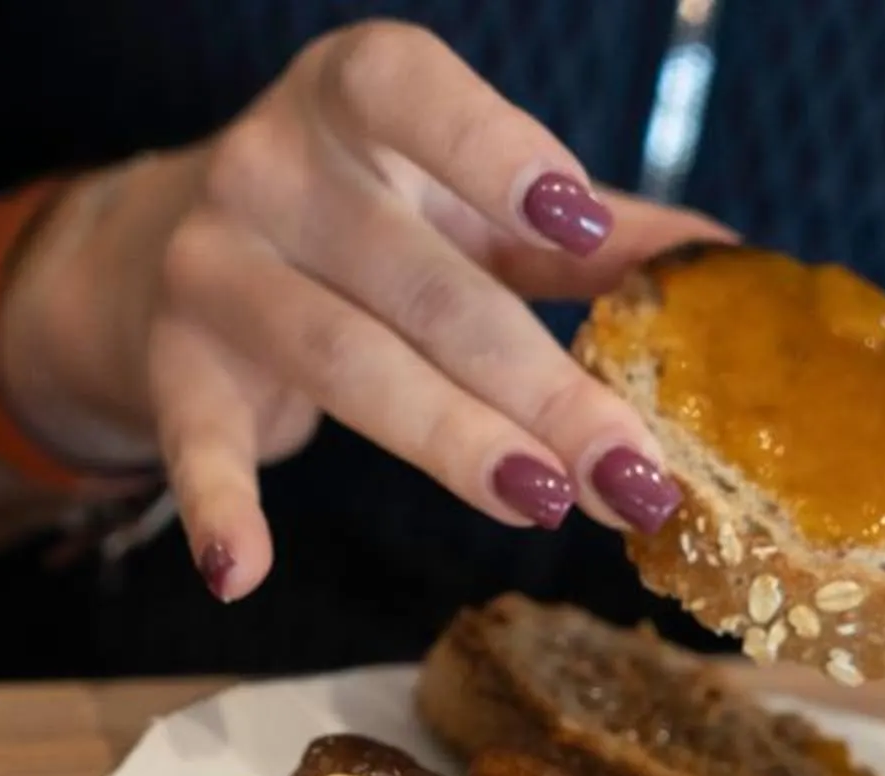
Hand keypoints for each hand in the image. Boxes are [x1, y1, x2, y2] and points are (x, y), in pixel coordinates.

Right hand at [0, 21, 722, 600]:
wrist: (161, 249)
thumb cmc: (361, 218)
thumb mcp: (460, 201)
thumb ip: (580, 232)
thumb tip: (723, 266)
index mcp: (357, 94)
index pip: (415, 97)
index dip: (492, 152)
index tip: (574, 217)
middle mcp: (273, 166)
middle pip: (420, 283)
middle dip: (535, 382)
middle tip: (629, 470)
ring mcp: (214, 267)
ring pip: (344, 361)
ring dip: (447, 439)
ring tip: (541, 502)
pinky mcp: (174, 367)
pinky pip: (199, 444)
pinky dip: (219, 510)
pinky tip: (246, 573)